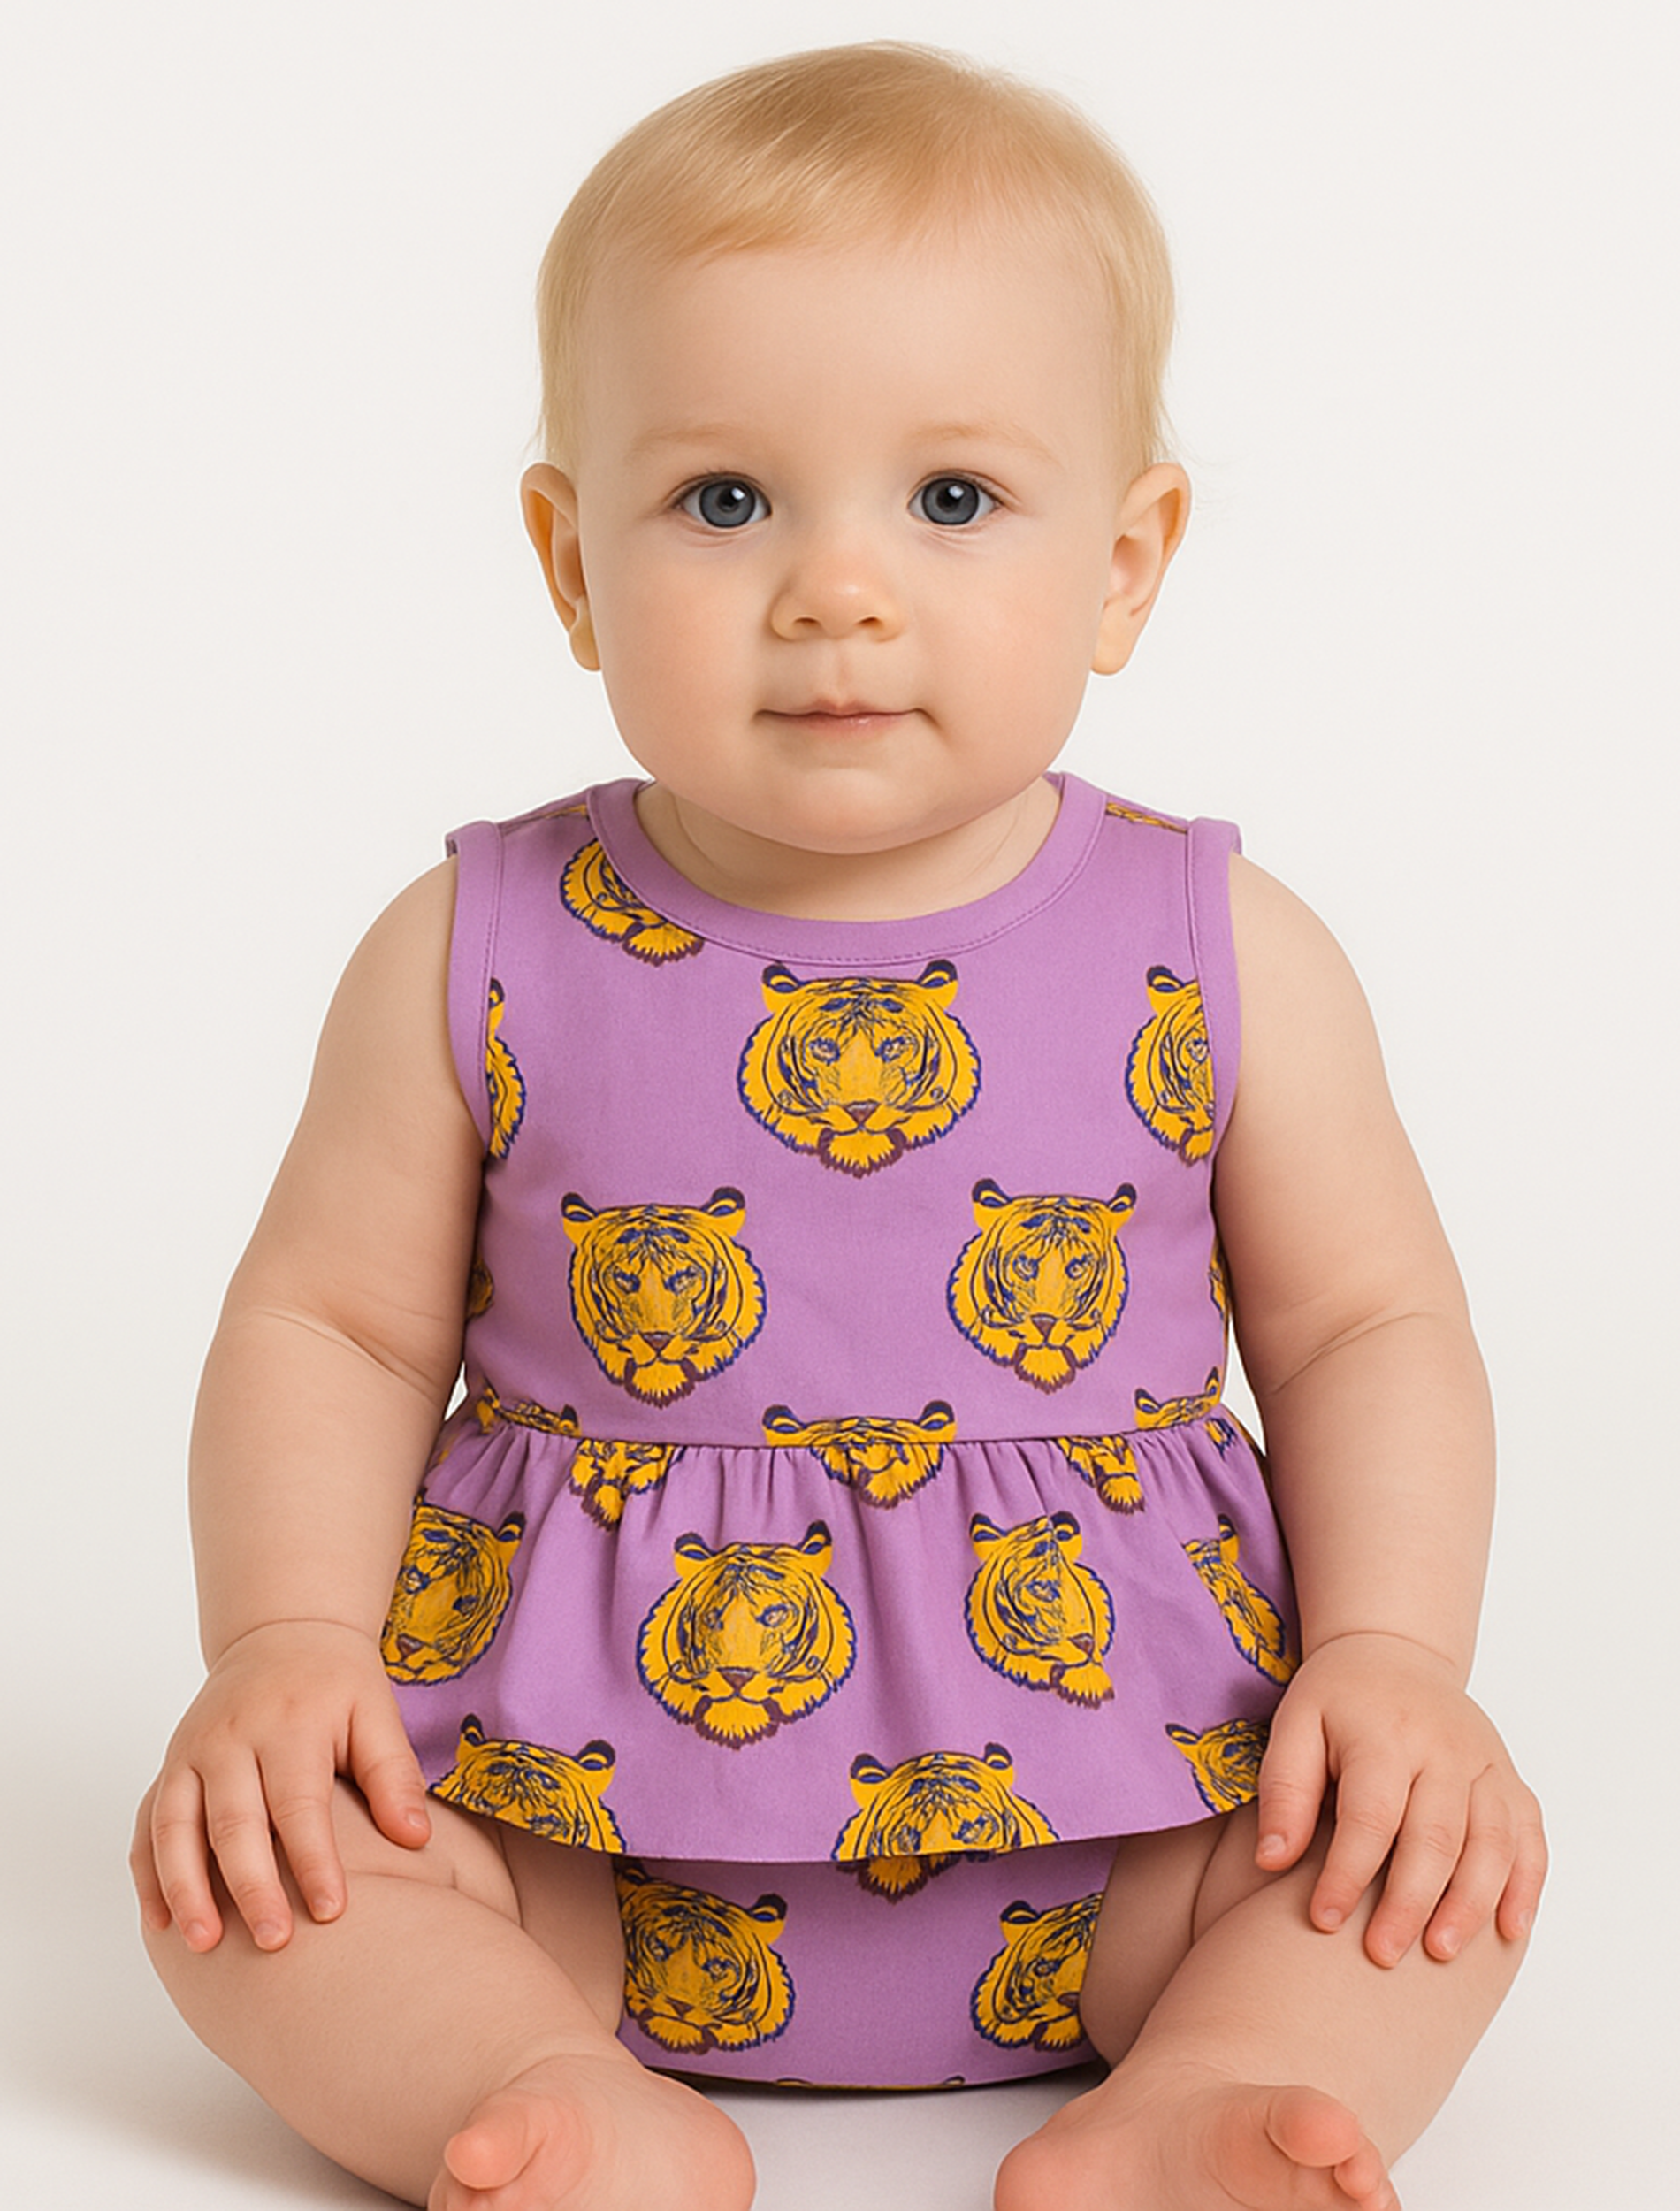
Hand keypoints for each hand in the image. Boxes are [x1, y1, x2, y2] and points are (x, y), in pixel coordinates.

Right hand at [130, 1619, 430, 1953]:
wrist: (281, 1633)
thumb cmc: (336, 1684)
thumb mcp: (375, 1712)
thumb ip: (393, 1774)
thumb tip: (416, 1838)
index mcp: (288, 1724)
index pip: (298, 1803)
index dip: (313, 1860)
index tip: (332, 1912)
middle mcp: (230, 1738)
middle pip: (233, 1821)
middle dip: (250, 1886)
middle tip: (273, 1943)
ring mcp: (190, 1753)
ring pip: (174, 1826)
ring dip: (185, 1888)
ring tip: (203, 1944)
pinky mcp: (168, 1768)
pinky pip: (147, 1825)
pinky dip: (149, 1874)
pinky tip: (161, 1922)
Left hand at [1253, 1630, 1546, 1966]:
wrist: (1396, 1654)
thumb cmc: (1338, 1700)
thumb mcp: (1295, 1725)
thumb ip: (1285, 1790)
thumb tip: (1273, 1860)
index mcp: (1384, 1733)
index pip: (1370, 1814)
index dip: (1347, 1872)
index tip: (1322, 1920)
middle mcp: (1444, 1746)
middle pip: (1435, 1835)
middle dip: (1410, 1901)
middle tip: (1382, 1955)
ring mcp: (1485, 1764)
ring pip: (1491, 1842)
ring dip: (1470, 1903)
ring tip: (1439, 1953)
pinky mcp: (1511, 1780)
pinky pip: (1530, 1837)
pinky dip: (1525, 1884)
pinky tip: (1508, 1929)